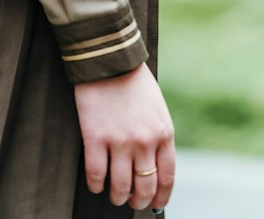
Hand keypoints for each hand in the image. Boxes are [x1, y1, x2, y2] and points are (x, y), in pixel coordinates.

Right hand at [74, 61, 175, 211]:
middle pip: (144, 188)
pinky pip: (96, 176)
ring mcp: (120, 141)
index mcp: (164, 133)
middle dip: (138, 201)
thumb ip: (158, 136)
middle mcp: (145, 141)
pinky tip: (96, 183)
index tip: (155, 205)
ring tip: (114, 194)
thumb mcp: (157, 109)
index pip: (166, 177)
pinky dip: (96, 185)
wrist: (110, 60)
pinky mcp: (96, 138)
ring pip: (120, 188)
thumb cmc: (134, 82)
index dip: (160, 198)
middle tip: (131, 201)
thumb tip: (154, 165)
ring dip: (117, 197)